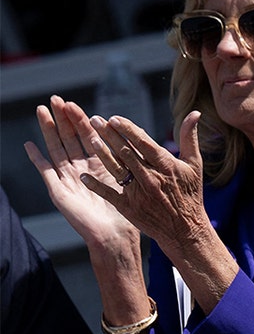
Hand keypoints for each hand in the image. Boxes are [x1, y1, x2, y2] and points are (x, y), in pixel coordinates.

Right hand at [25, 96, 138, 250]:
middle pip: (70, 138)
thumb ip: (134, 156)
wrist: (115, 234)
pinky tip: (28, 145)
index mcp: (101, 163)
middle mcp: (83, 168)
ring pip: (56, 148)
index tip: (73, 102)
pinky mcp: (59, 191)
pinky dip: (37, 158)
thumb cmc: (130, 209)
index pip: (88, 135)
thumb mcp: (134, 177)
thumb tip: (145, 133)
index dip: (81, 119)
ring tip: (40, 111)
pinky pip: (45, 172)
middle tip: (55, 98)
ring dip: (48, 130)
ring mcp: (68, 178)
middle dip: (62, 118)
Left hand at [80, 110, 209, 254]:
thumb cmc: (191, 194)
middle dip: (110, 135)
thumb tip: (194, 113)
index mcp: (166, 165)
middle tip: (95, 120)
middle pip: (126, 152)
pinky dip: (96, 185)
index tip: (114, 118)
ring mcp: (138, 193)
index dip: (128, 129)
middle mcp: (150, 177)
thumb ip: (190, 137)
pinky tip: (84, 175)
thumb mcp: (195, 164)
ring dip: (102, 154)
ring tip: (91, 139)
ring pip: (116, 169)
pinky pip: (109, 193)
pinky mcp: (129, 207)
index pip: (143, 142)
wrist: (184, 228)